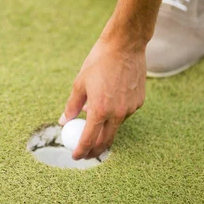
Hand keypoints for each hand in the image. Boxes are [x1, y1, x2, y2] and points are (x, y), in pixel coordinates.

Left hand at [59, 30, 146, 159]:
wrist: (125, 46)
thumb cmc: (99, 62)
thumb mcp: (79, 84)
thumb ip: (72, 106)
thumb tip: (64, 122)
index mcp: (100, 109)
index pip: (89, 139)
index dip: (81, 151)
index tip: (75, 157)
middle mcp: (118, 112)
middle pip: (105, 141)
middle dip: (94, 151)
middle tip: (86, 154)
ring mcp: (131, 108)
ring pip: (115, 126)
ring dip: (104, 128)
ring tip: (94, 118)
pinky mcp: (139, 102)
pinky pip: (124, 114)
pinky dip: (115, 113)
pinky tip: (110, 100)